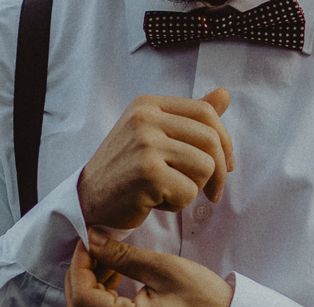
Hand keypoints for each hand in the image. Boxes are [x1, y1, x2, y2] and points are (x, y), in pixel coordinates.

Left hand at [64, 229, 233, 306]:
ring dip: (88, 289)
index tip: (87, 243)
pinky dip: (99, 302)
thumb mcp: (165, 270)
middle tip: (93, 249)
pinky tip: (114, 280)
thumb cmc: (206, 301)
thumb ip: (124, 256)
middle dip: (79, 276)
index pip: (83, 298)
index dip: (79, 267)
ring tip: (107, 261)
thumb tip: (94, 239)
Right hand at [78, 88, 233, 228]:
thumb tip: (225, 94)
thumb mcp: (153, 135)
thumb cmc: (125, 170)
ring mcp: (145, 144)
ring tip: (170, 193)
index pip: (206, 113)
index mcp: (148, 105)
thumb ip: (188, 118)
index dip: (224, 142)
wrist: (88, 200)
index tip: (225, 166)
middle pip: (210, 140)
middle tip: (213, 193)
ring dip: (194, 188)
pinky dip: (179, 204)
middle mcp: (145, 119)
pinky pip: (189, 191)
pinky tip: (156, 203)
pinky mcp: (148, 173)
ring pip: (205, 167)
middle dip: (219, 171)